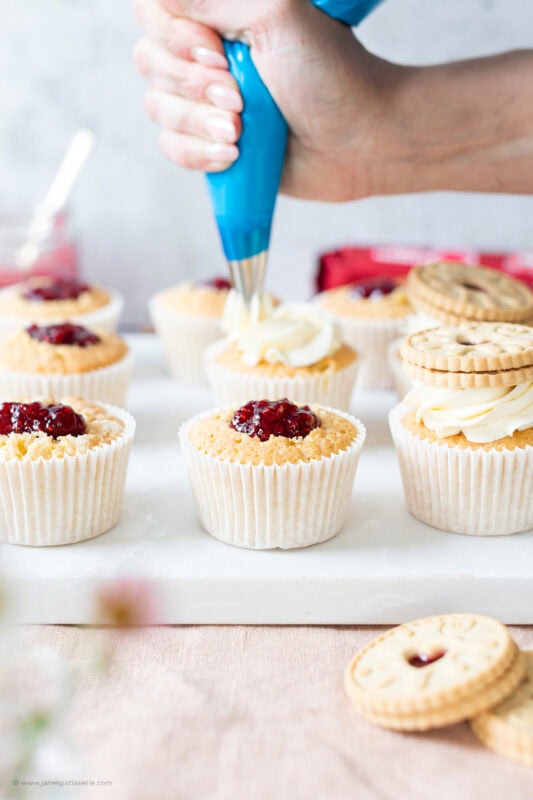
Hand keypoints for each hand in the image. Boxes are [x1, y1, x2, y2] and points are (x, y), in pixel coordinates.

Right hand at [134, 0, 396, 200]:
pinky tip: (233, 155)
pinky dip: (198, 153)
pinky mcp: (210, 142)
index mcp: (219, 11)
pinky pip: (172, 147)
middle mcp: (204, 52)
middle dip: (192, 85)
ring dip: (199, 123)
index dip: (175, 35)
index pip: (154, 10)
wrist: (359, 141)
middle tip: (239, 99)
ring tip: (240, 132)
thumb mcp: (276, 14)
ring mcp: (205, 99)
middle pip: (148, 59)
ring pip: (158, 107)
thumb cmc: (329, 75)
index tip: (217, 53)